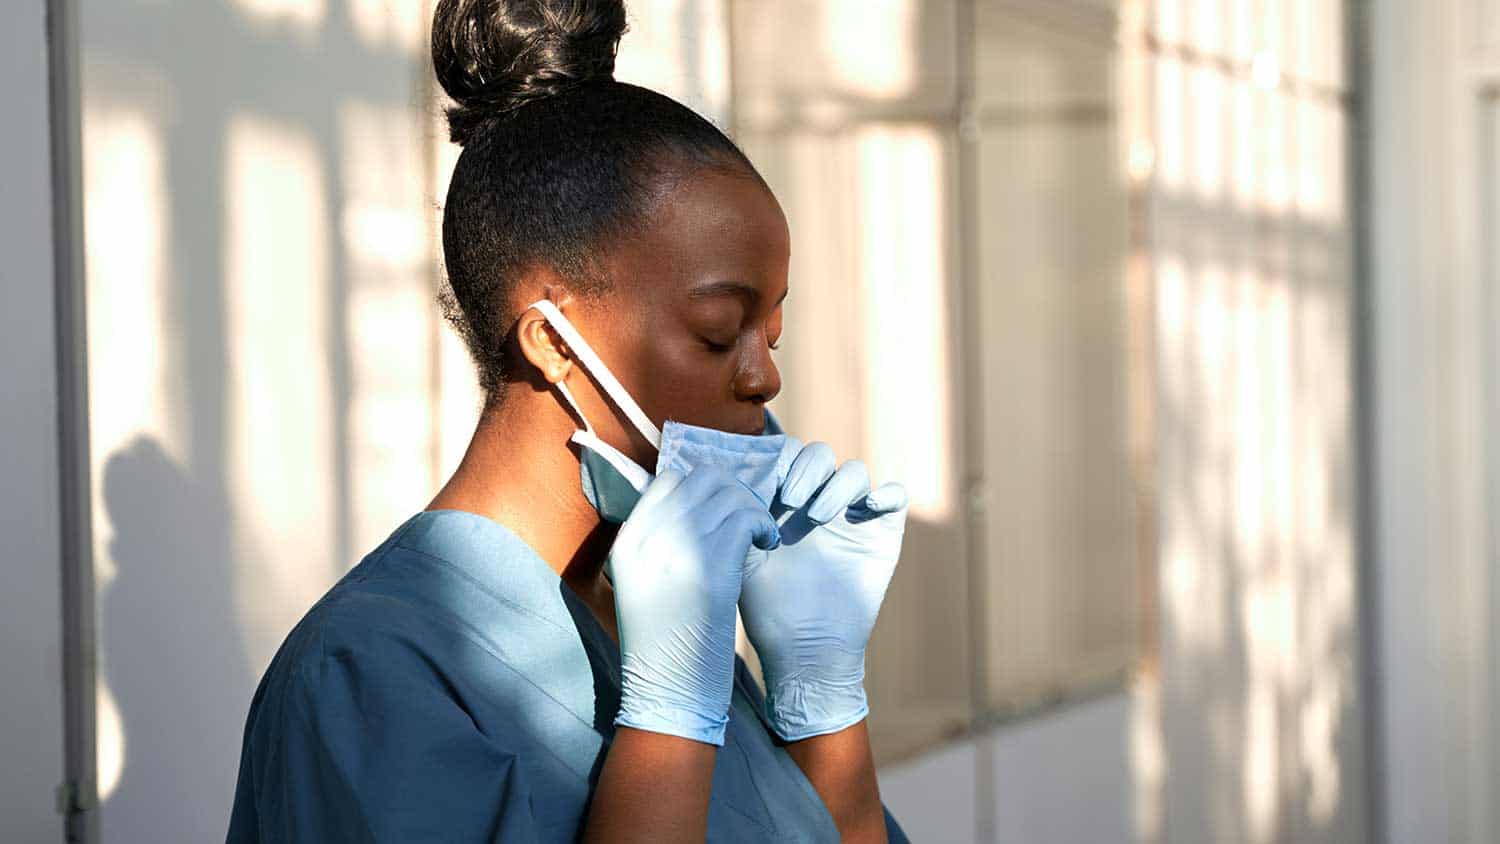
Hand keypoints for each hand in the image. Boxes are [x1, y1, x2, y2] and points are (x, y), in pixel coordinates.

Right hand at [607, 465, 780, 745]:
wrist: (666, 691)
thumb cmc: (662, 644)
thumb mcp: (643, 585)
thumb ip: (658, 544)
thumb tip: (692, 510)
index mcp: (628, 539)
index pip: (670, 479)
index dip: (704, 488)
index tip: (724, 510)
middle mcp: (649, 536)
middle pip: (703, 478)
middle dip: (735, 492)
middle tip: (749, 519)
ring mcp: (677, 550)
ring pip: (730, 495)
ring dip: (754, 509)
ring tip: (762, 535)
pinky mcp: (710, 569)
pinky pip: (746, 519)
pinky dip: (764, 526)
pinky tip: (769, 545)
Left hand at [738, 440, 907, 740]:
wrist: (803, 649)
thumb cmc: (766, 607)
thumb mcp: (740, 557)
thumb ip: (733, 519)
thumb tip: (711, 479)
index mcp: (784, 501)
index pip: (786, 453)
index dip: (778, 456)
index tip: (766, 481)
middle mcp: (819, 501)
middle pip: (820, 454)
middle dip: (805, 467)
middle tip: (789, 497)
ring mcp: (852, 516)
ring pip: (854, 470)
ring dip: (836, 484)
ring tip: (817, 516)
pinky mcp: (882, 534)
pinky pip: (895, 496)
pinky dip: (885, 493)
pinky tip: (865, 509)